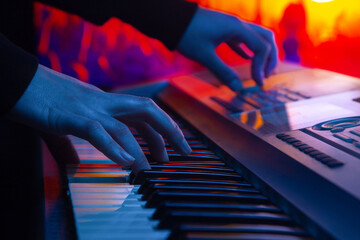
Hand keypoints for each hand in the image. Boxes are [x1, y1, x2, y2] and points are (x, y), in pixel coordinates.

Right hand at [8, 65, 190, 172]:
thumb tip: (73, 160)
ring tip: (152, 169)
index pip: (143, 111)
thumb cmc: (39, 99)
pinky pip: (98, 132)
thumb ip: (71, 141)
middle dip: (170, 130)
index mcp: (104, 102)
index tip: (174, 145)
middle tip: (184, 152)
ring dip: (142, 149)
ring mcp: (89, 108)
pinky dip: (114, 148)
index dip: (163, 127)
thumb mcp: (62, 121)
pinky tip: (127, 162)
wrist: (16, 80)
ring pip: (125, 126)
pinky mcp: (70, 116)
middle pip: (147, 110)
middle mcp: (103, 102)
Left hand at [177, 7, 277, 90]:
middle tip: (265, 76)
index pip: (261, 48)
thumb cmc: (187, 34)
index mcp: (237, 28)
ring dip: (260, 54)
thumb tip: (238, 89)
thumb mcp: (204, 55)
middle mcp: (238, 25)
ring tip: (259, 71)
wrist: (171, 18)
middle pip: (266, 38)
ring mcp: (231, 26)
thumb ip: (223, 72)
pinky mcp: (224, 29)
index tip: (257, 83)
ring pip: (256, 37)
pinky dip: (248, 50)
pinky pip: (242, 38)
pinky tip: (247, 59)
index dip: (262, 67)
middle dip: (270, 58)